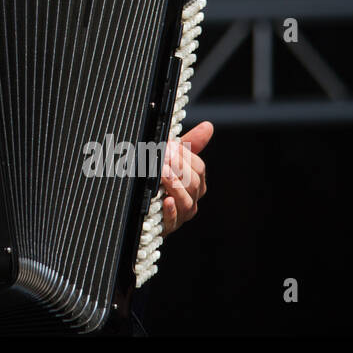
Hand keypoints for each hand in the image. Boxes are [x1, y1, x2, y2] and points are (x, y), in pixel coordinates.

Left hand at [160, 121, 211, 236]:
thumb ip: (190, 144)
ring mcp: (181, 214)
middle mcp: (192, 199)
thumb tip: (208, 126)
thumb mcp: (174, 160)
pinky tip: (165, 201)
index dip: (186, 156)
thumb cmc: (162, 182)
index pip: (199, 168)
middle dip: (179, 167)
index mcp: (196, 183)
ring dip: (174, 185)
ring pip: (186, 201)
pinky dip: (170, 210)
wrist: (143, 211)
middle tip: (164, 155)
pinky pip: (172, 220)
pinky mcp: (167, 226)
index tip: (171, 145)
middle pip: (194, 183)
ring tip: (162, 173)